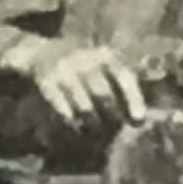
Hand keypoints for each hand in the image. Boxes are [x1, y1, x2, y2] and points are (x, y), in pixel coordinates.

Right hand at [0, 39, 146, 134]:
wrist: (41, 52)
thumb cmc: (83, 65)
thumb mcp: (103, 64)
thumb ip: (122, 85)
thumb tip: (141, 118)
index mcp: (105, 55)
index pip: (124, 76)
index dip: (134, 99)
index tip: (138, 120)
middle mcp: (86, 59)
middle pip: (104, 95)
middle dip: (112, 116)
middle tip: (114, 128)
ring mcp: (65, 70)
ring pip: (84, 107)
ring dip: (92, 124)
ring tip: (96, 130)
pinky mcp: (47, 81)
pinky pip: (63, 110)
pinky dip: (72, 122)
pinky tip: (77, 127)